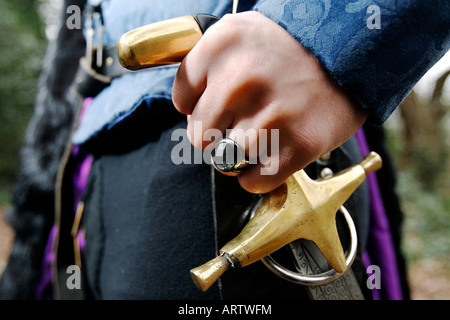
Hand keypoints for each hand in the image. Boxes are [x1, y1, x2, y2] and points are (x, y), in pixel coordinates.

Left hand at [172, 11, 367, 193]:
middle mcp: (242, 79)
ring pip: (227, 161)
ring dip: (241, 154)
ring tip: (264, 132)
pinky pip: (253, 181)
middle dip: (216, 135)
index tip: (218, 102)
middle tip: (241, 121)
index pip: (180, 98)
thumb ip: (202, 65)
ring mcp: (270, 115)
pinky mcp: (298, 145)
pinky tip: (273, 153)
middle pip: (199, 136)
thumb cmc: (288, 49)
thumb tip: (183, 107)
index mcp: (222, 46)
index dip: (197, 106)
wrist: (349, 53)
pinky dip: (259, 176)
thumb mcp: (238, 33)